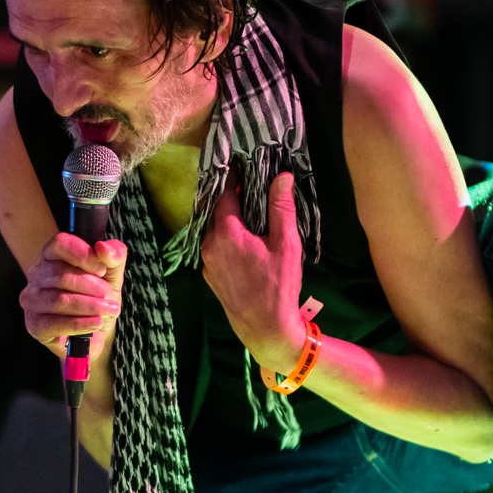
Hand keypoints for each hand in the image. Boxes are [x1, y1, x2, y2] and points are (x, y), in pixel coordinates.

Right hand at [19, 231, 125, 357]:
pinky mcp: (34, 325)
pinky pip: (55, 323)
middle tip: (108, 296)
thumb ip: (114, 254)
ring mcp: (31, 300)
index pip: (60, 244)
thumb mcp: (113, 273)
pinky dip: (80, 324)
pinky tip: (95, 323)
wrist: (96, 332)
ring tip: (107, 310)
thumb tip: (103, 248)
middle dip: (91, 287)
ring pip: (59, 300)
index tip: (102, 270)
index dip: (83, 255)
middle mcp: (36, 275)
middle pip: (61, 275)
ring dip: (89, 306)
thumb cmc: (98, 297)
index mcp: (52, 256)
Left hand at [200, 171, 306, 373]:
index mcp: (226, 234)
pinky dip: (225, 235)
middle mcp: (210, 245)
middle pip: (216, 210)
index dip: (233, 178)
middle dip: (229, 196)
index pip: (225, 194)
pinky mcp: (210, 274)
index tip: (241, 164)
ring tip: (246, 206)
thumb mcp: (285, 243)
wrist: (265, 328)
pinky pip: (214, 245)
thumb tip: (281, 176)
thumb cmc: (278, 286)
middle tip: (245, 182)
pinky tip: (242, 234)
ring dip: (227, 216)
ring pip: (213, 228)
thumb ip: (281, 208)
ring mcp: (207, 261)